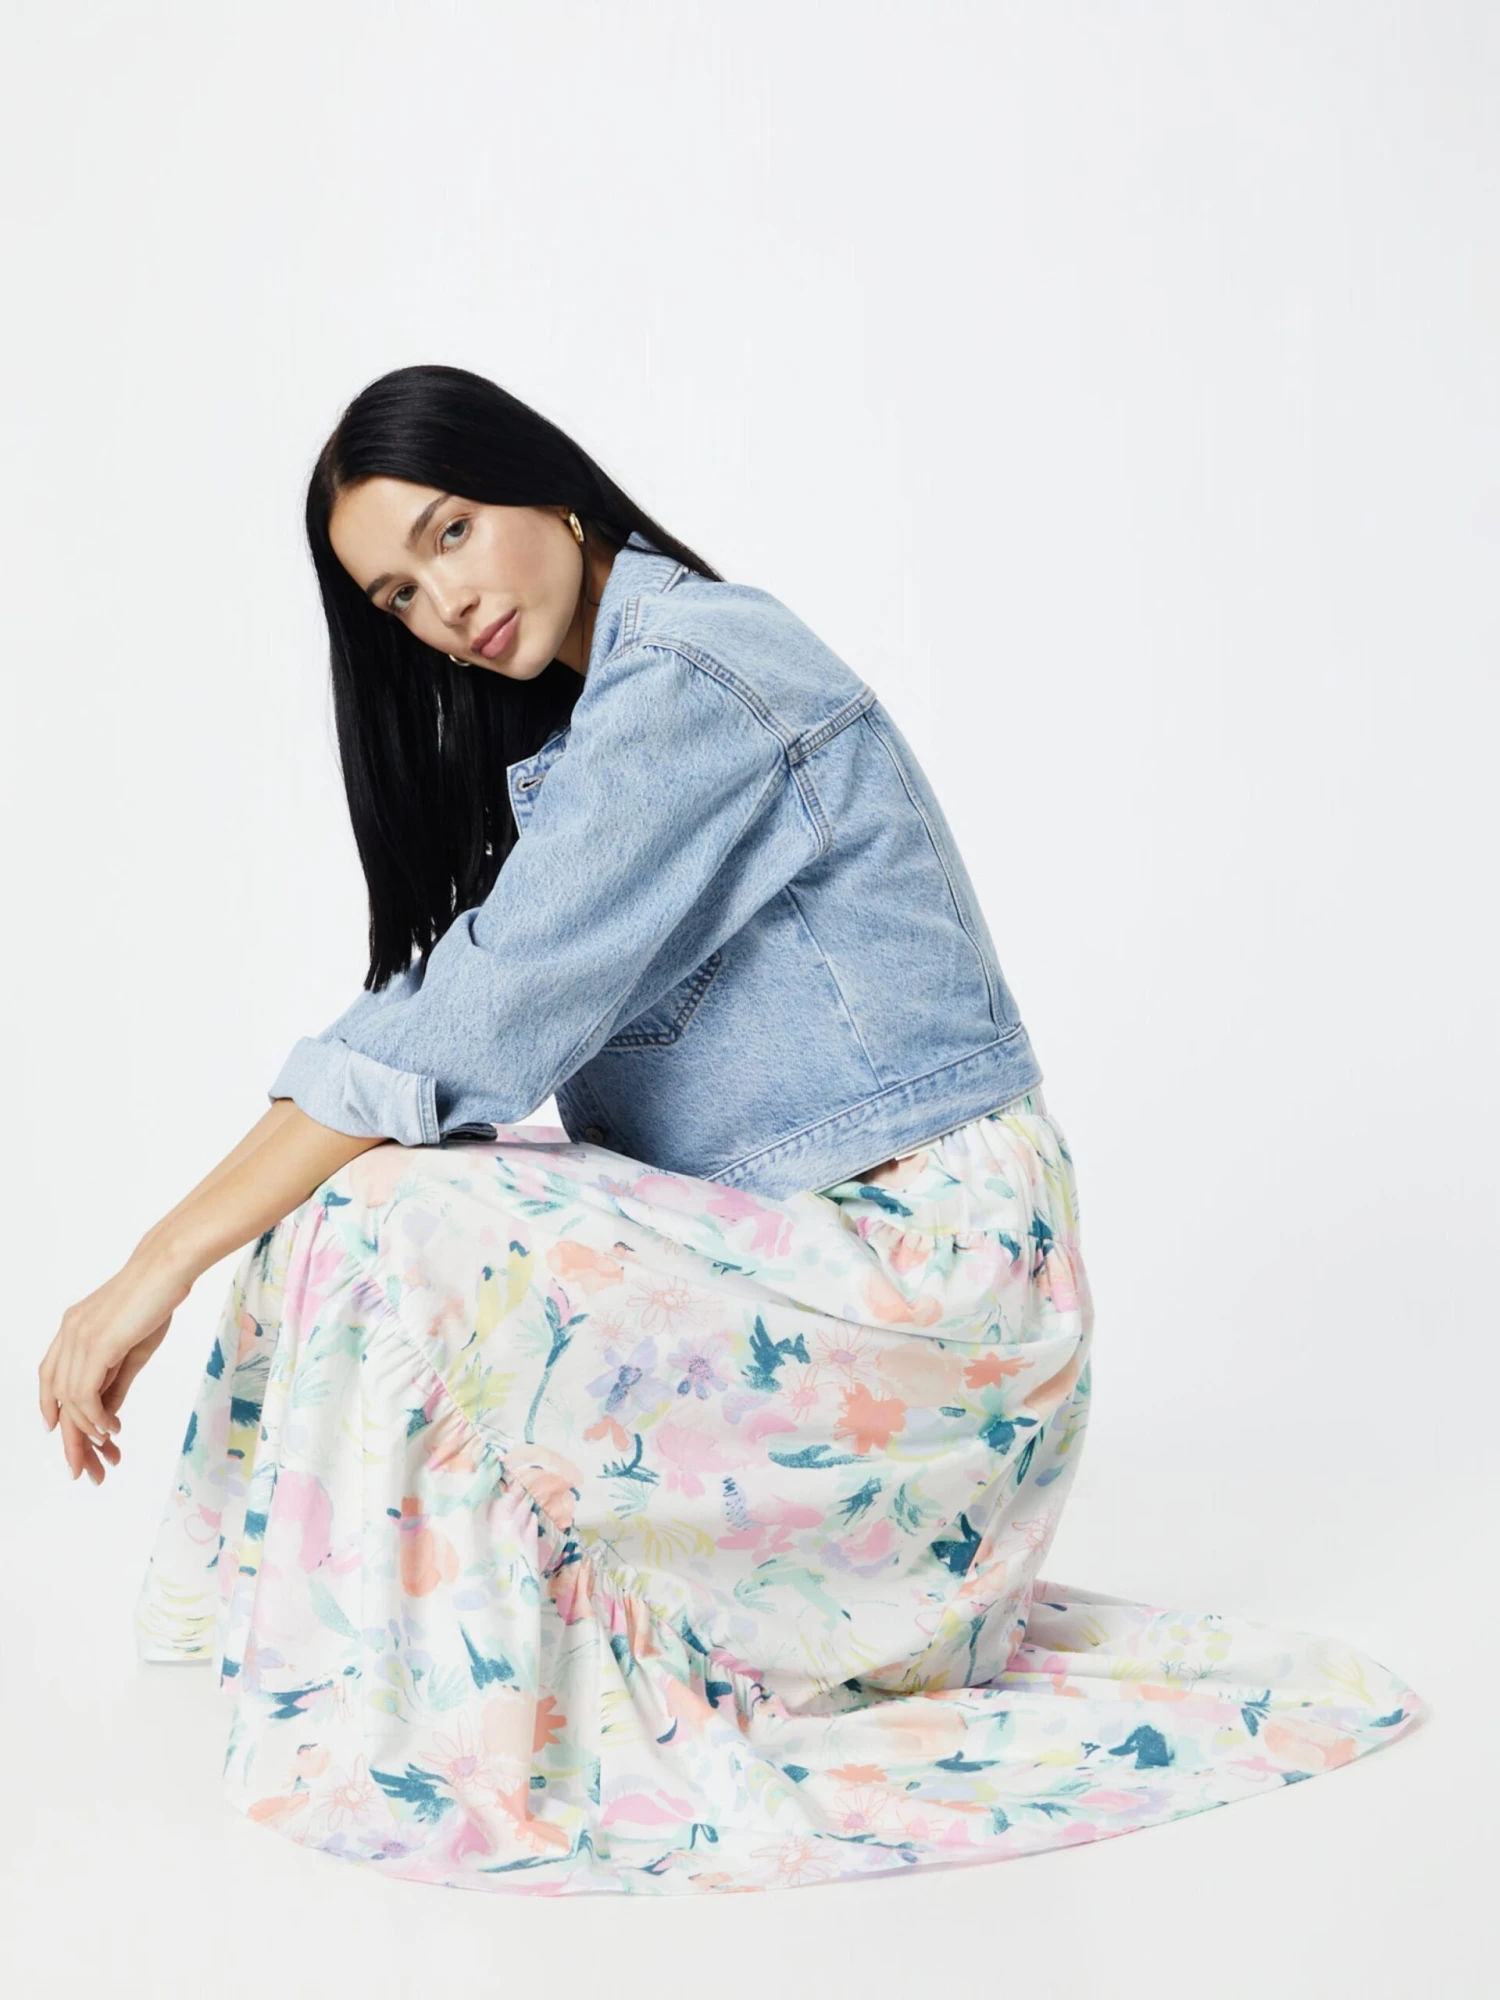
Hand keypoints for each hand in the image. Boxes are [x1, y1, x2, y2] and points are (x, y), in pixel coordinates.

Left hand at [39, 1242, 190, 1483]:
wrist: (168, 1267)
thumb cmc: (158, 1298)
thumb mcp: (133, 1347)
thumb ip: (115, 1379)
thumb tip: (107, 1412)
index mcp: (73, 1328)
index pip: (51, 1376)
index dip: (52, 1407)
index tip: (64, 1436)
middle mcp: (68, 1333)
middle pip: (58, 1395)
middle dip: (70, 1437)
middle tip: (82, 1469)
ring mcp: (79, 1338)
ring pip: (71, 1399)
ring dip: (87, 1431)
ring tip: (106, 1452)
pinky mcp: (97, 1344)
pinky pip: (85, 1393)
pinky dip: (96, 1417)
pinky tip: (111, 1430)